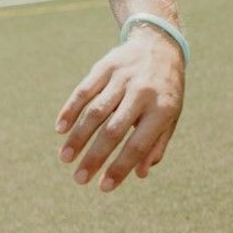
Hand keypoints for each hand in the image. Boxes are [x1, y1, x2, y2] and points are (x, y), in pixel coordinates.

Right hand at [56, 29, 186, 191]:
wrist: (160, 44)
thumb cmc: (166, 90)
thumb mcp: (171, 116)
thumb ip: (157, 144)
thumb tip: (140, 174)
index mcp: (162, 110)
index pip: (138, 145)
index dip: (120, 168)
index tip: (103, 187)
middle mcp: (142, 93)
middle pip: (113, 131)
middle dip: (94, 158)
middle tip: (79, 179)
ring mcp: (122, 78)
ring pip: (95, 112)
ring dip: (78, 137)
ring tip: (65, 159)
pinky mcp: (105, 66)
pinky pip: (84, 90)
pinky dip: (70, 110)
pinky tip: (60, 129)